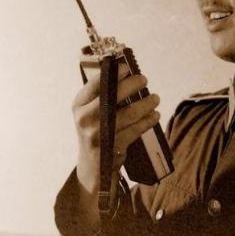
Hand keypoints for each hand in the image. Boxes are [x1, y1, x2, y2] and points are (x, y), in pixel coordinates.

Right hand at [71, 63, 160, 219]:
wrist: (93, 167)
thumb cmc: (97, 132)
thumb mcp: (91, 112)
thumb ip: (104, 94)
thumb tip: (127, 73)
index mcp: (79, 105)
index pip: (94, 85)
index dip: (111, 74)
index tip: (126, 67)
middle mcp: (84, 119)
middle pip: (110, 96)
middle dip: (131, 85)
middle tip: (144, 79)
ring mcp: (97, 134)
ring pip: (128, 113)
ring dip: (146, 103)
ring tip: (155, 98)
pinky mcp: (111, 147)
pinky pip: (135, 130)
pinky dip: (148, 121)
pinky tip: (155, 115)